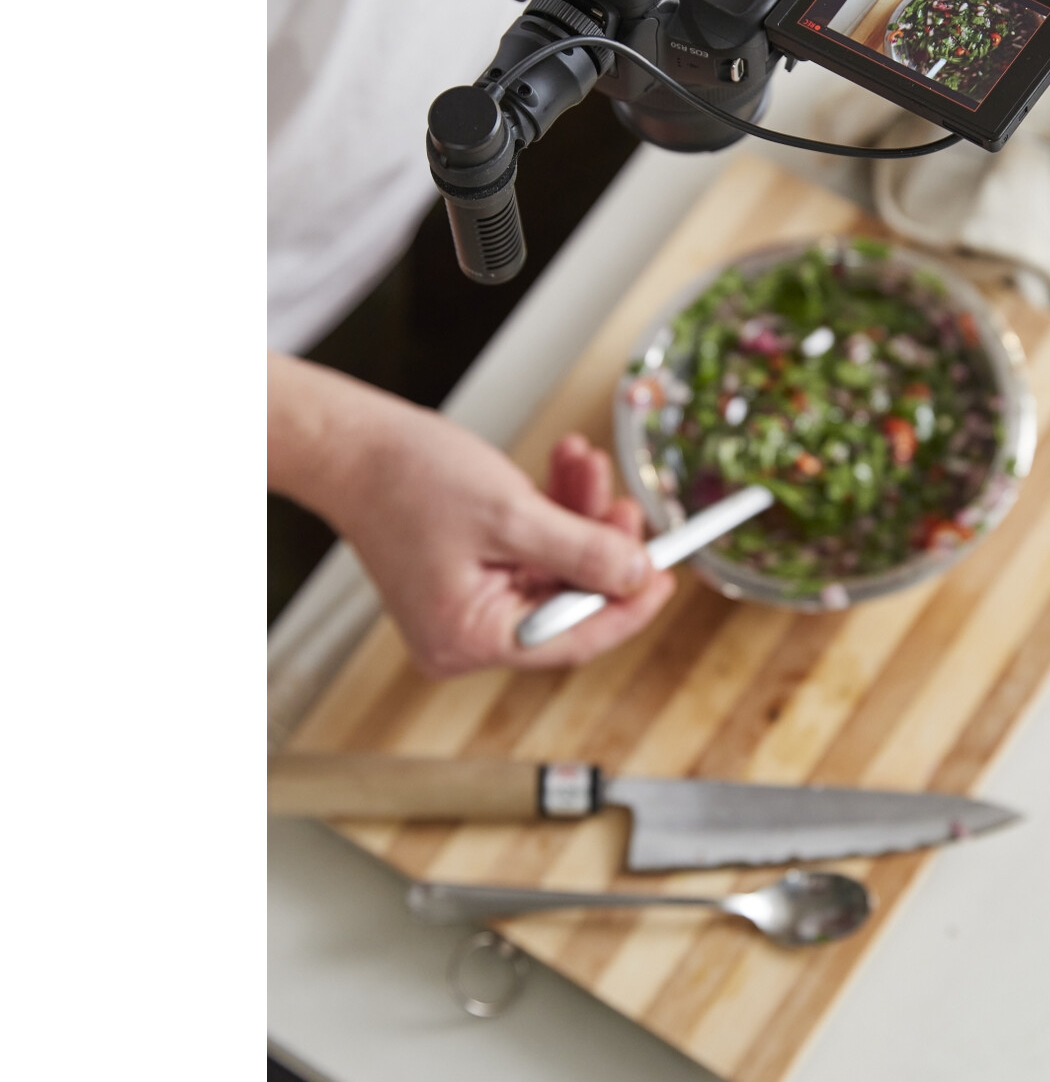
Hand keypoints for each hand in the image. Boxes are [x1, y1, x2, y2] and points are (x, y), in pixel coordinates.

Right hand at [269, 355, 674, 674]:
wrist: (349, 442)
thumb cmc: (406, 477)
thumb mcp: (512, 514)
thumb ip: (582, 552)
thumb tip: (638, 577)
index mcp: (468, 639)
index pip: (572, 639)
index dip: (628, 607)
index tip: (668, 576)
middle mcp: (465, 636)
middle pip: (566, 600)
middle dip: (600, 544)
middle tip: (626, 505)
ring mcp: (465, 607)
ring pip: (554, 567)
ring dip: (578, 515)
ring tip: (586, 465)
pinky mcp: (467, 575)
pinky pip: (529, 550)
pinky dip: (551, 511)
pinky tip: (564, 469)